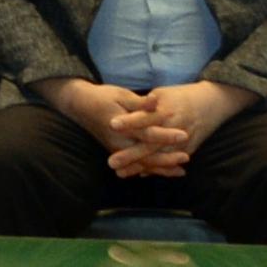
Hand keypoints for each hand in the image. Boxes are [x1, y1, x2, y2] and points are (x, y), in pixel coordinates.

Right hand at [51, 79, 178, 174]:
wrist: (80, 105)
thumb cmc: (102, 97)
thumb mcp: (121, 95)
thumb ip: (140, 103)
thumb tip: (156, 101)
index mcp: (121, 126)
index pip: (147, 133)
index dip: (166, 135)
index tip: (184, 135)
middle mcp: (118, 141)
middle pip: (145, 155)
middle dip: (167, 158)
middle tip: (186, 158)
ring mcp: (116, 149)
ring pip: (141, 164)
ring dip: (161, 168)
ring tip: (180, 171)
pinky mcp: (117, 152)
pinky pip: (136, 165)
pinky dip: (151, 169)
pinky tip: (164, 171)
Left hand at [110, 78, 255, 177]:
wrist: (213, 103)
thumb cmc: (181, 96)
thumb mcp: (163, 93)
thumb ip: (144, 104)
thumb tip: (126, 111)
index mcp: (166, 110)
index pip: (145, 117)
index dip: (129, 121)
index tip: (111, 124)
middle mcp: (175, 127)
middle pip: (150, 143)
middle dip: (131, 154)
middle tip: (111, 162)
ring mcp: (183, 141)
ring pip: (159, 157)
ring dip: (140, 166)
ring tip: (121, 173)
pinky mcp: (188, 149)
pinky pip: (169, 162)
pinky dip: (155, 169)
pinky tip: (138, 174)